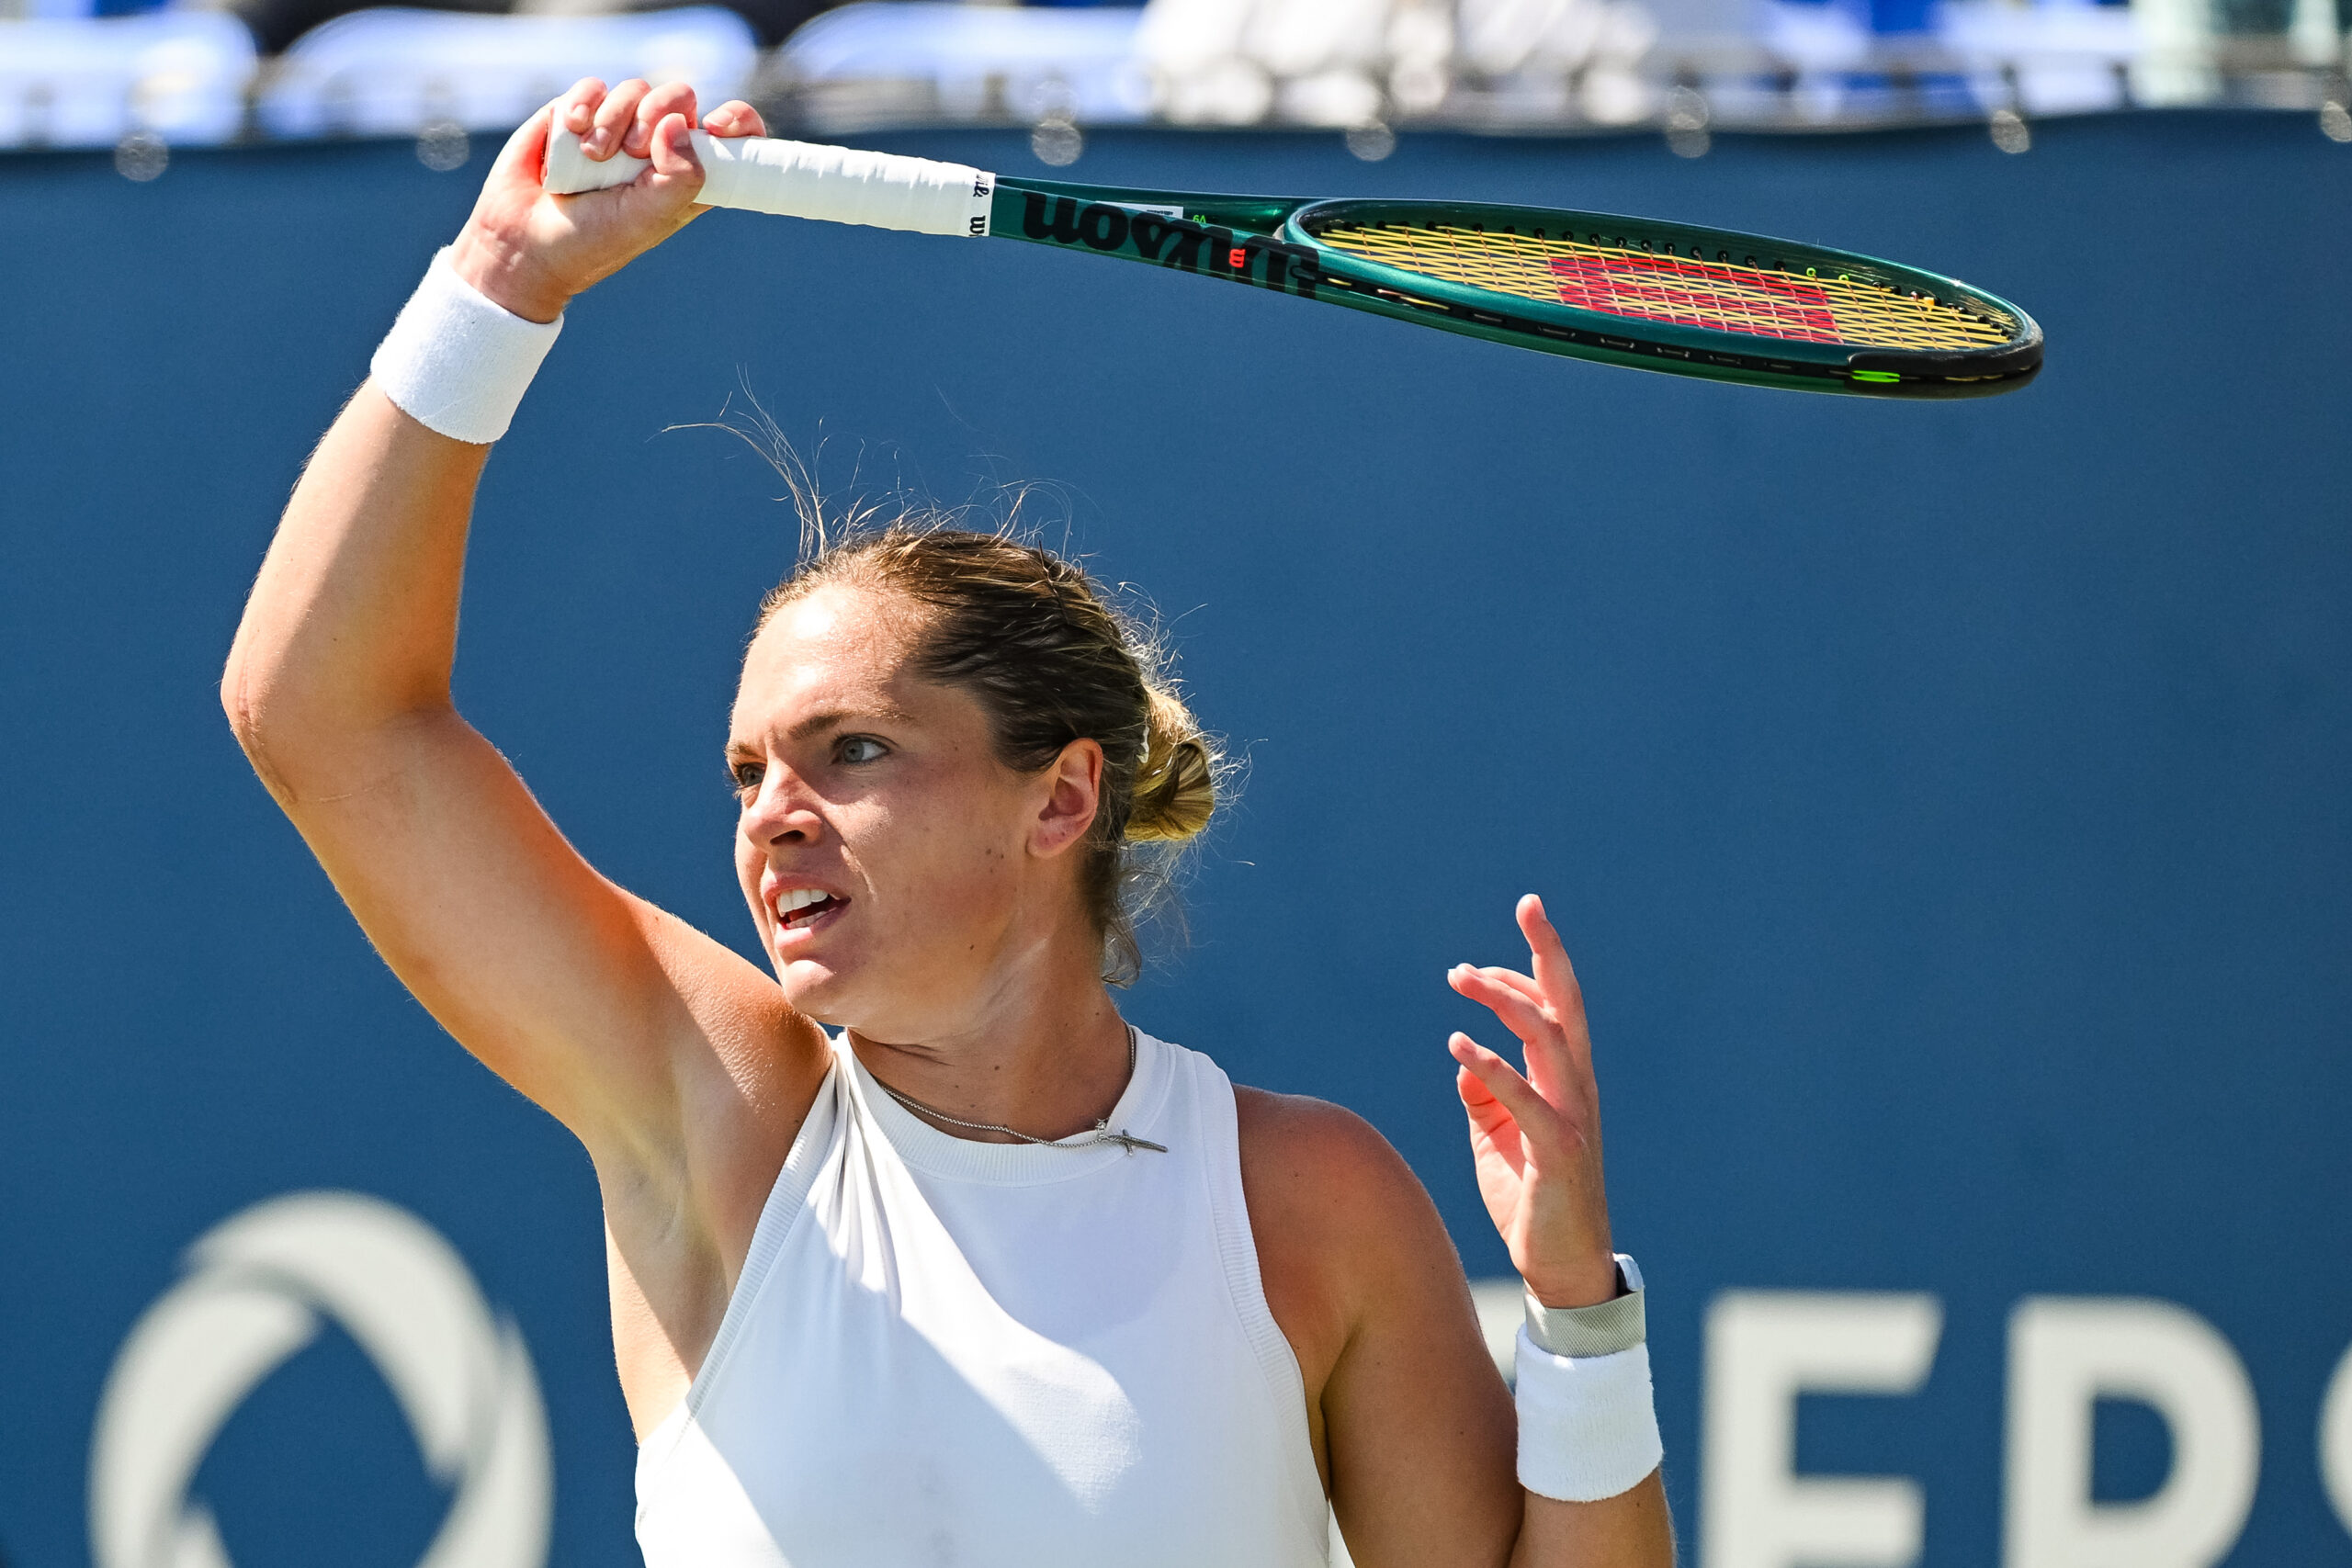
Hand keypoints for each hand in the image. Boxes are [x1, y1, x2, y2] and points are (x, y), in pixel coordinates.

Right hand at [447, 78, 768, 322]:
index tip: (717, 128)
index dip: (737, 121)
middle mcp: (658, 148)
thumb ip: (679, 178)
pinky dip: (584, 104)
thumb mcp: (645, 220)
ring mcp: (619, 127)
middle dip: (657, 115)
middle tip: (633, 152)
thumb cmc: (592, 242)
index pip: (732, 136)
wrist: (523, 241)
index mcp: (687, 176)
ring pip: (635, 89)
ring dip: (614, 119)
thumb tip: (679, 124)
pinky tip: (573, 131)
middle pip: (680, 97)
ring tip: (592, 157)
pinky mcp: (580, 113)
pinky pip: (594, 87)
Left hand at [1447, 894, 1617, 1308]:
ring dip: (1505, 1000)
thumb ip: (1484, 1096)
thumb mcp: (1497, 1137)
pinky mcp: (1558, 1150)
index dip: (1530, 968)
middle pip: (1568, 1003)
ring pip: (1547, 1037)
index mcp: (1565, 1080)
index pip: (1556, 1007)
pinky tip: (1458, 1044)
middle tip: (1528, 904)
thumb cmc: (1530, 1197)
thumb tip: (1465, 1058)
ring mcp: (1571, 1116)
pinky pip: (1525, 1098)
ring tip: (1460, 977)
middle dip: (1549, 950)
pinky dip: (1491, 1067)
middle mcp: (1576, 1087)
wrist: (1558, 1264)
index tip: (1485, 954)